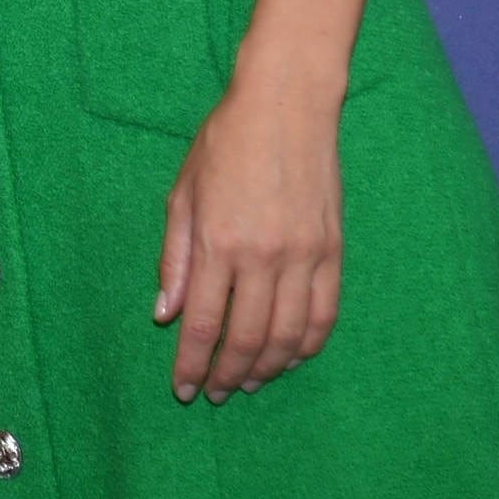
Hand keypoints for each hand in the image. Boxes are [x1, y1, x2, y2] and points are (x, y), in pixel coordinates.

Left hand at [154, 42, 348, 402]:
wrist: (287, 106)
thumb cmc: (224, 143)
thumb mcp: (183, 193)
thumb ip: (174, 256)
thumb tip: (165, 312)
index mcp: (217, 242)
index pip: (203, 323)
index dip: (192, 363)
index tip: (183, 388)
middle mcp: (262, 257)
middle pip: (247, 338)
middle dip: (228, 373)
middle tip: (216, 392)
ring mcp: (303, 256)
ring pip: (289, 335)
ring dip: (268, 367)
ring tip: (250, 380)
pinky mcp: (333, 251)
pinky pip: (324, 314)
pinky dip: (308, 345)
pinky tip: (291, 356)